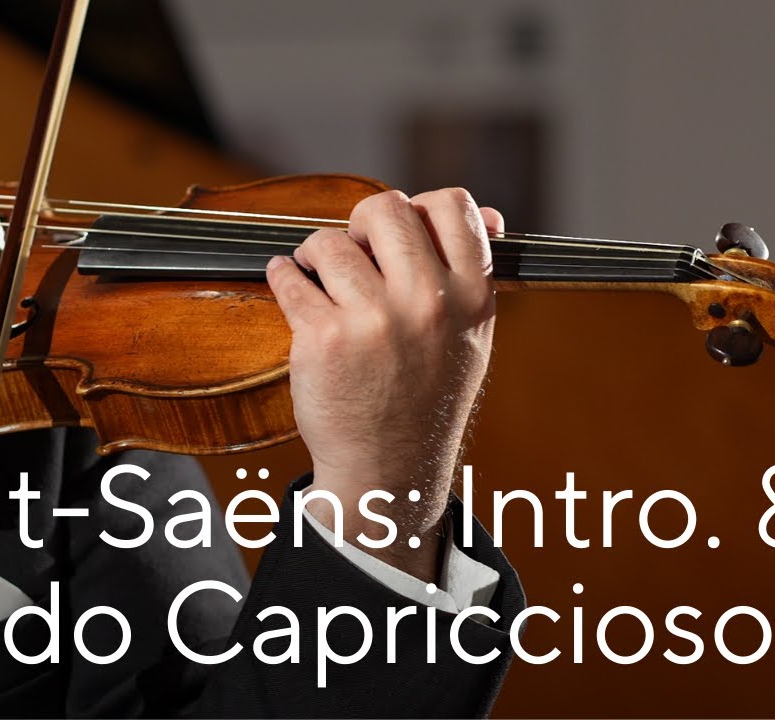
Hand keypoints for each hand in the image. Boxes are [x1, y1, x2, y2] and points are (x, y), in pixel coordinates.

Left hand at [265, 188, 500, 580]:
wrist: (387, 468)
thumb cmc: (425, 397)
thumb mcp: (470, 337)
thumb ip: (472, 275)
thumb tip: (494, 216)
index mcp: (470, 297)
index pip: (452, 205)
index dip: (419, 207)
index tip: (399, 234)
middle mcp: (426, 303)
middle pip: (384, 209)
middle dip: (360, 224)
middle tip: (353, 249)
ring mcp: (374, 320)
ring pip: (328, 242)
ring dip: (315, 255)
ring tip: (317, 276)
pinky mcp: (323, 339)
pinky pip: (289, 277)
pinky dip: (281, 276)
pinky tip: (288, 285)